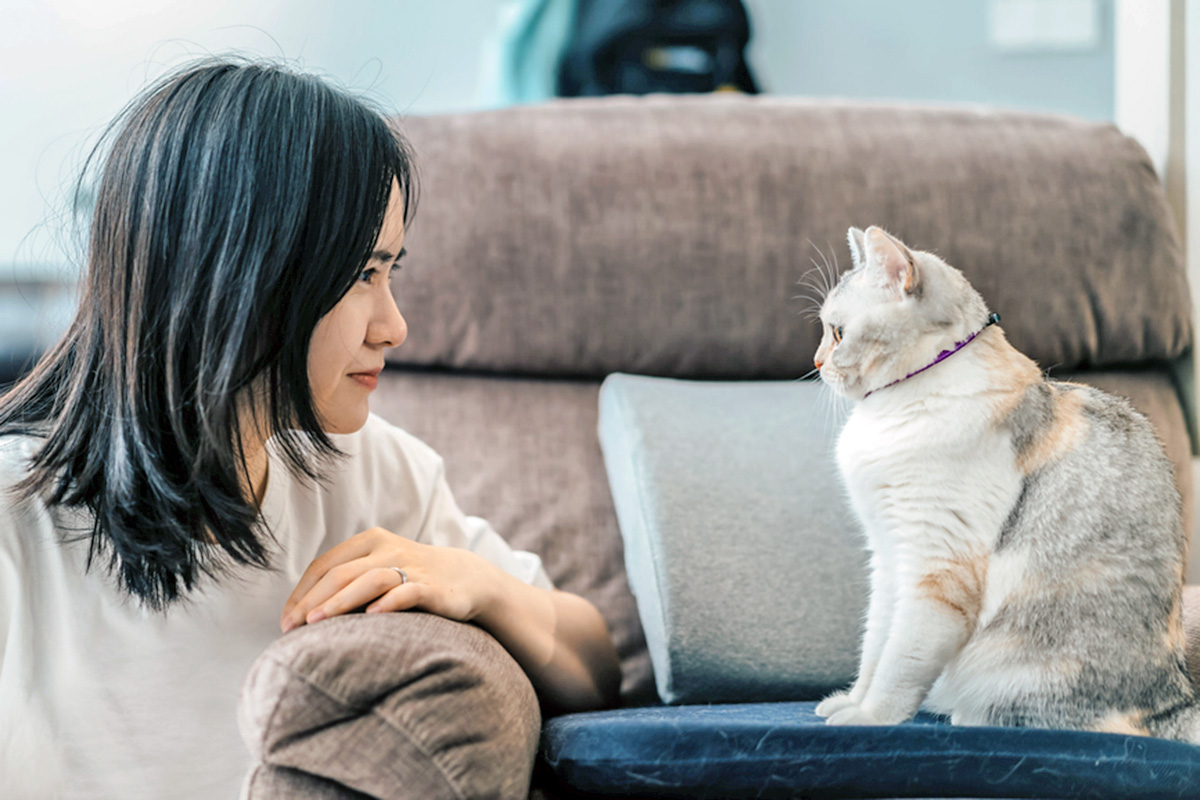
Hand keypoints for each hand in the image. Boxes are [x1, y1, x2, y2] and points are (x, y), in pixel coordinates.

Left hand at [280, 527, 500, 632]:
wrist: (465, 577)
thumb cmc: (409, 577)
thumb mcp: (377, 569)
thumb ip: (347, 580)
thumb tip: (301, 614)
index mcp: (369, 541)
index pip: (325, 565)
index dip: (301, 593)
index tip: (285, 621)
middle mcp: (388, 548)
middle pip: (341, 573)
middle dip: (312, 601)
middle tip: (291, 628)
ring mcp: (411, 566)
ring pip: (369, 580)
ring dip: (340, 602)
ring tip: (317, 622)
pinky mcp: (433, 586)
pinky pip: (408, 591)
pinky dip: (389, 602)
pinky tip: (372, 615)